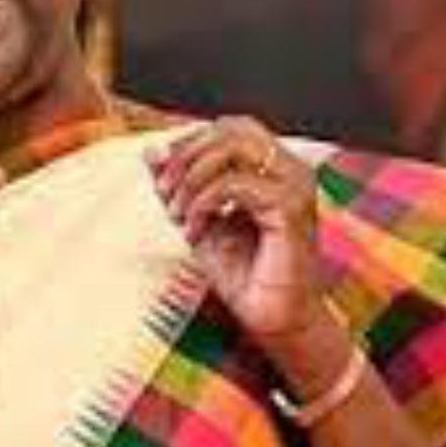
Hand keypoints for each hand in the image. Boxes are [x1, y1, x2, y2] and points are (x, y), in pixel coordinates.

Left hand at [148, 117, 323, 341]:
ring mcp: (295, 186)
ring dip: (191, 177)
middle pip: (231, 129)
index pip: (229, 127)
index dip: (188, 143)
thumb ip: (175, 184)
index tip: (162, 179)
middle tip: (164, 193)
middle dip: (186, 156)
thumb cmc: (242, 273)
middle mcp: (292, 169)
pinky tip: (193, 230)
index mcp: (275, 167)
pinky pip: (235, 183)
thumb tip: (150, 150)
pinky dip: (203, 201)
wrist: (271, 319)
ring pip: (233, 148)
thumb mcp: (196, 220)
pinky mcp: (290, 209)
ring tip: (176, 214)